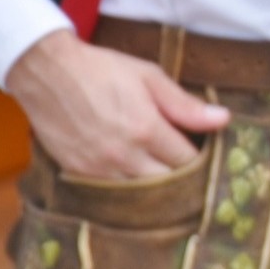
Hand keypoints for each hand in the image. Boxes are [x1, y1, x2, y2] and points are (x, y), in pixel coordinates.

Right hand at [4, 30, 230, 178]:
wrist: (46, 71)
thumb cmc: (102, 70)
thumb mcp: (149, 76)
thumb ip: (185, 104)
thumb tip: (224, 120)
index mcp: (146, 129)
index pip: (189, 162)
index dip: (201, 161)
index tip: (204, 155)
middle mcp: (124, 155)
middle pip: (169, 187)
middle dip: (184, 181)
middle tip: (190, 172)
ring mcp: (99, 169)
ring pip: (142, 198)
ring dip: (158, 192)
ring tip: (166, 179)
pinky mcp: (79, 174)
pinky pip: (113, 198)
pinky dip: (129, 195)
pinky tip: (137, 184)